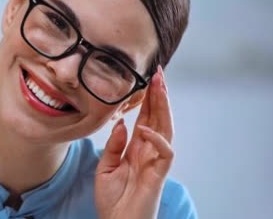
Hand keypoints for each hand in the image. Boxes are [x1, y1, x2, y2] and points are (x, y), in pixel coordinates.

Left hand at [94, 66, 173, 218]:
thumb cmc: (112, 200)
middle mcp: (149, 151)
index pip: (146, 118)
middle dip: (159, 96)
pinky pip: (165, 153)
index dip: (147, 99)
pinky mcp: (158, 175)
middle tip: (158, 73)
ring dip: (163, 108)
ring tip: (160, 87)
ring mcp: (155, 162)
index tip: (146, 79)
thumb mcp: (106, 167)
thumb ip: (114, 145)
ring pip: (166, 129)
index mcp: (137, 148)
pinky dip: (157, 139)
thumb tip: (122, 123)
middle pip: (158, 118)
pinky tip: (144, 127)